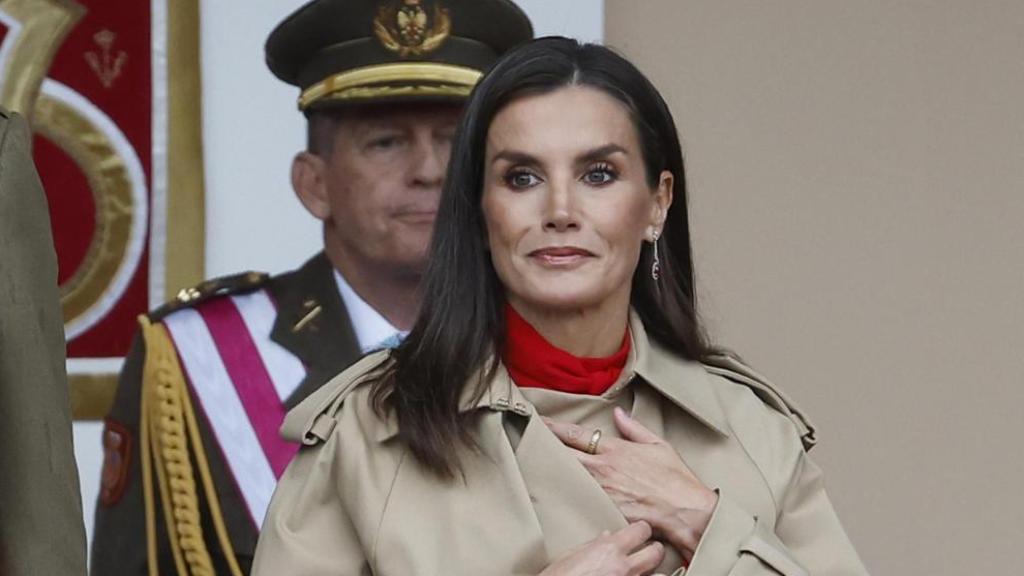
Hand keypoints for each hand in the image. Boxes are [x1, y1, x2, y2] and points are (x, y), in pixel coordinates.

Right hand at [539, 521, 665, 575]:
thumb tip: (606, 536)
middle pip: (656, 553)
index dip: (642, 531)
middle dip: (655, 551)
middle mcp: (623, 567)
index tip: (639, 533)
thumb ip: (592, 545)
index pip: (641, 530)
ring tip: (645, 572)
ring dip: (653, 573)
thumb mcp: (570, 557)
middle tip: (650, 551)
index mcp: (608, 549)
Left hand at [544, 407, 717, 561]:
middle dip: (545, 445)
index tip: (541, 422)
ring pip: (567, 476)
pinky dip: (566, 492)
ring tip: (535, 462)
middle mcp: (604, 468)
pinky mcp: (603, 509)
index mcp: (616, 449)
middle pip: (564, 454)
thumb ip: (635, 428)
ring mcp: (602, 490)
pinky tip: (555, 491)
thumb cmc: (676, 480)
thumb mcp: (659, 445)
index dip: (555, 427)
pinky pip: (578, 498)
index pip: (577, 435)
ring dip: (552, 468)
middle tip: (529, 439)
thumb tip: (618, 413)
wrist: (685, 511)